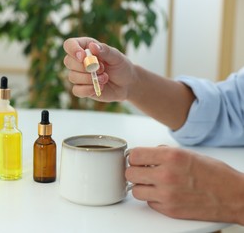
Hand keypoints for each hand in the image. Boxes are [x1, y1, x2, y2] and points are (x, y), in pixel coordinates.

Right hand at [63, 37, 136, 101]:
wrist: (127, 84)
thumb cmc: (121, 66)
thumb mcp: (116, 56)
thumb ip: (105, 50)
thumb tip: (92, 46)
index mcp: (85, 47)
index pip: (69, 44)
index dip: (73, 50)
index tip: (83, 57)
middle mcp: (79, 61)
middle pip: (68, 61)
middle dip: (85, 67)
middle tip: (102, 68)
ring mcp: (79, 75)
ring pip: (72, 76)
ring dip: (89, 79)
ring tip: (105, 78)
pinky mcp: (81, 89)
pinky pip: (76, 90)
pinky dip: (87, 90)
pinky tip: (99, 87)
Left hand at [126, 146, 243, 224]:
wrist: (234, 196)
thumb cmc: (214, 173)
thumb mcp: (187, 153)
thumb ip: (163, 153)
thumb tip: (145, 155)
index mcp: (171, 157)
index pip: (134, 155)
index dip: (135, 157)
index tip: (138, 159)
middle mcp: (166, 175)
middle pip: (130, 173)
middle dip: (135, 171)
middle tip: (143, 171)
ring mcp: (167, 195)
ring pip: (136, 190)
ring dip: (142, 186)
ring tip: (153, 183)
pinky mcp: (170, 210)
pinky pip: (149, 203)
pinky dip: (153, 199)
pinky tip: (164, 193)